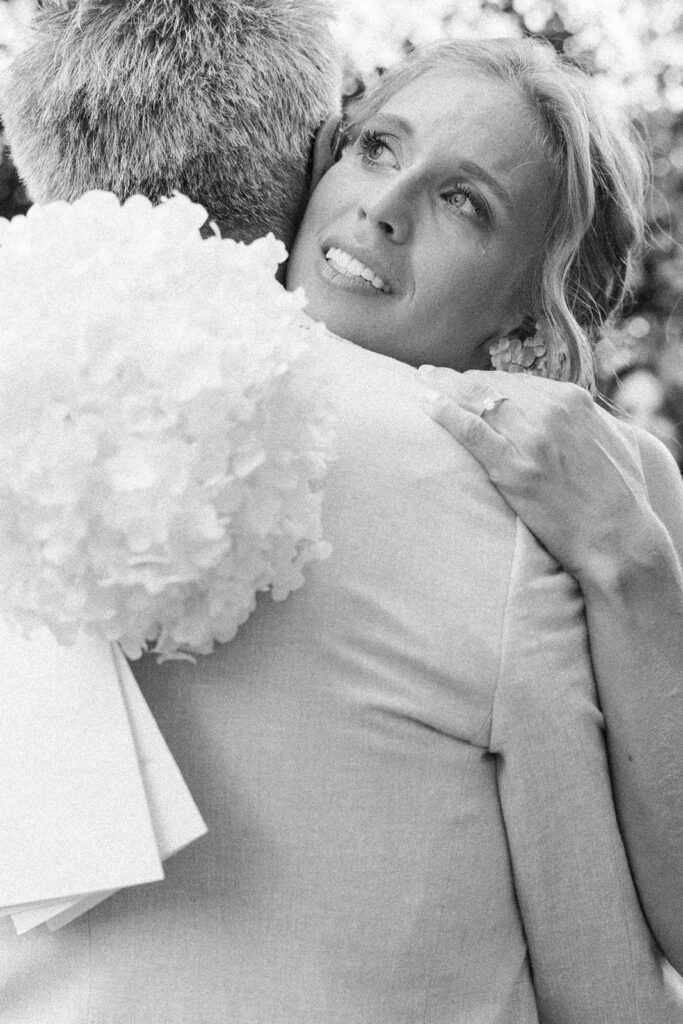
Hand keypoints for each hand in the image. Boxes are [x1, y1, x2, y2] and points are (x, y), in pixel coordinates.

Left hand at [417, 366, 654, 584]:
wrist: (618, 538)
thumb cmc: (620, 496)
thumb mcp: (611, 440)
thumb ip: (584, 420)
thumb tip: (570, 414)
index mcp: (572, 399)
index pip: (517, 380)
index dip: (487, 380)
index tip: (466, 381)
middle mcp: (550, 410)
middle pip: (491, 384)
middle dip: (458, 378)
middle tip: (431, 373)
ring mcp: (529, 438)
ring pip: (476, 399)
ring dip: (442, 386)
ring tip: (420, 381)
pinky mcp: (512, 467)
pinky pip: (470, 430)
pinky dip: (444, 412)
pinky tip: (424, 402)